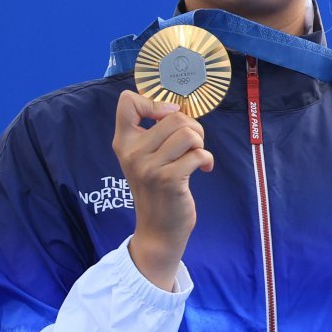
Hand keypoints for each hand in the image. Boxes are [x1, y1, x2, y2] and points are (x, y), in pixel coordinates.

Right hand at [112, 90, 213, 289]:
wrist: (158, 229)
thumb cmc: (158, 189)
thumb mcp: (147, 158)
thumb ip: (156, 133)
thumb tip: (179, 108)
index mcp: (124, 142)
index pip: (127, 102)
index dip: (154, 102)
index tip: (167, 118)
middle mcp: (132, 152)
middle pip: (174, 117)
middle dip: (193, 127)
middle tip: (194, 145)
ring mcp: (149, 167)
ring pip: (188, 132)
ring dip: (201, 143)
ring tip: (197, 156)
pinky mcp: (168, 180)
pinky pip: (198, 154)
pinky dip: (207, 159)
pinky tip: (204, 169)